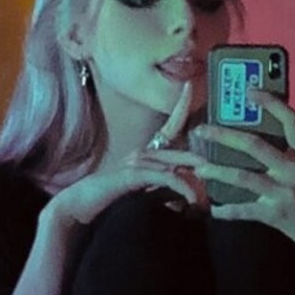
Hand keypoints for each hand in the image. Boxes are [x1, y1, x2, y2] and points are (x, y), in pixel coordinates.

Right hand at [47, 82, 202, 226]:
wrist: (79, 208)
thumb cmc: (106, 203)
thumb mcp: (138, 195)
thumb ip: (159, 191)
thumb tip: (183, 199)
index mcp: (143, 155)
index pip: (166, 127)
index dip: (180, 106)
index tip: (191, 86)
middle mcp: (140, 153)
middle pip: (174, 146)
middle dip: (195, 152)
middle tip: (215, 163)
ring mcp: (135, 162)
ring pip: (171, 162)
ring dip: (191, 174)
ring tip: (208, 182)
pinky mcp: (132, 175)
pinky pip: (164, 177)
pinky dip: (180, 186)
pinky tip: (191, 198)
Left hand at [191, 90, 294, 270]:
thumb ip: (283, 160)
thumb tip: (246, 145)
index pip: (290, 120)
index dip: (271, 102)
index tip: (249, 90)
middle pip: (256, 145)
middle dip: (224, 135)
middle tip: (200, 130)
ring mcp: (287, 192)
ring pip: (245, 176)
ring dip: (217, 172)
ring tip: (198, 168)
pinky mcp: (278, 215)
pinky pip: (245, 210)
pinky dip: (226, 210)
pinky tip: (212, 210)